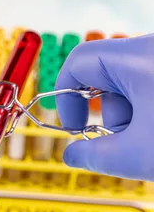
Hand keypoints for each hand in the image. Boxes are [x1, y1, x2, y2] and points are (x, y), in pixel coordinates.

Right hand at [55, 34, 153, 179]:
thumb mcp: (137, 155)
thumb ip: (93, 156)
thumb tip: (73, 156)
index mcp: (141, 56)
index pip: (80, 61)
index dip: (66, 97)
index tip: (74, 126)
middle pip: (109, 74)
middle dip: (109, 113)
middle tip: (126, 141)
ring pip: (135, 81)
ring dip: (135, 114)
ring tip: (152, 140)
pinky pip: (153, 83)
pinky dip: (151, 109)